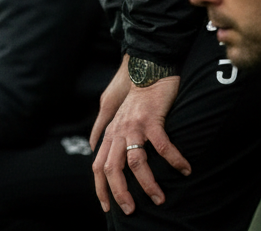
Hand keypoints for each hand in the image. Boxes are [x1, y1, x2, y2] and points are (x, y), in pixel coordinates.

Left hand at [91, 71, 190, 215]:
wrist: (148, 72)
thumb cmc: (139, 103)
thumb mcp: (122, 123)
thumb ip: (118, 142)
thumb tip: (115, 166)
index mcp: (111, 135)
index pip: (98, 166)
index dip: (101, 188)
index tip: (108, 208)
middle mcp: (118, 131)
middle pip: (111, 168)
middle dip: (120, 192)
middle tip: (132, 209)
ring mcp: (133, 125)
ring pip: (135, 161)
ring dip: (148, 184)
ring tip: (160, 199)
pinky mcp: (151, 119)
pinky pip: (162, 146)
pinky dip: (174, 160)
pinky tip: (186, 169)